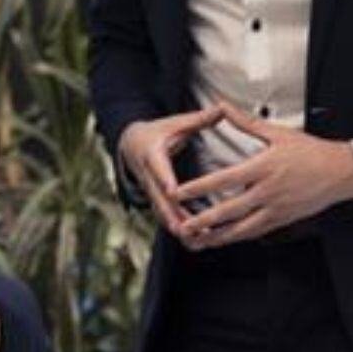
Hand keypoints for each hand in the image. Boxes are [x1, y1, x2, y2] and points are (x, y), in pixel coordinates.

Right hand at [116, 107, 227, 240]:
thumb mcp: (175, 123)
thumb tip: (222, 108)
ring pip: (163, 213)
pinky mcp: (156, 202)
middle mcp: (149, 177)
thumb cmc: (157, 132)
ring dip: (178, 228)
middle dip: (172, 214)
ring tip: (197, 240)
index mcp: (152, 155)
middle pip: (159, 198)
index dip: (165, 181)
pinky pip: (166, 218)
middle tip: (185, 228)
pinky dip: (180, 230)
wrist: (130, 144)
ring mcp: (151, 192)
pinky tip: (197, 243)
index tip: (172, 191)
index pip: (158, 169)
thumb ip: (199, 119)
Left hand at [174, 102, 352, 247]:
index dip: (199, 188)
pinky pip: (255, 232)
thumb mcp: (278, 133)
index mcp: (263, 168)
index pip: (224, 180)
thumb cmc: (311, 151)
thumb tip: (222, 106)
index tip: (179, 192)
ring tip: (196, 240)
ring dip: (217, 236)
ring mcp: (275, 209)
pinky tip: (222, 240)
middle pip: (229, 210)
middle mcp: (268, 191)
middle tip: (181, 225)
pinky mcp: (282, 220)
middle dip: (202, 219)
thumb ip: (246, 122)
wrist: (342, 173)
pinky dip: (236, 237)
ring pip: (241, 229)